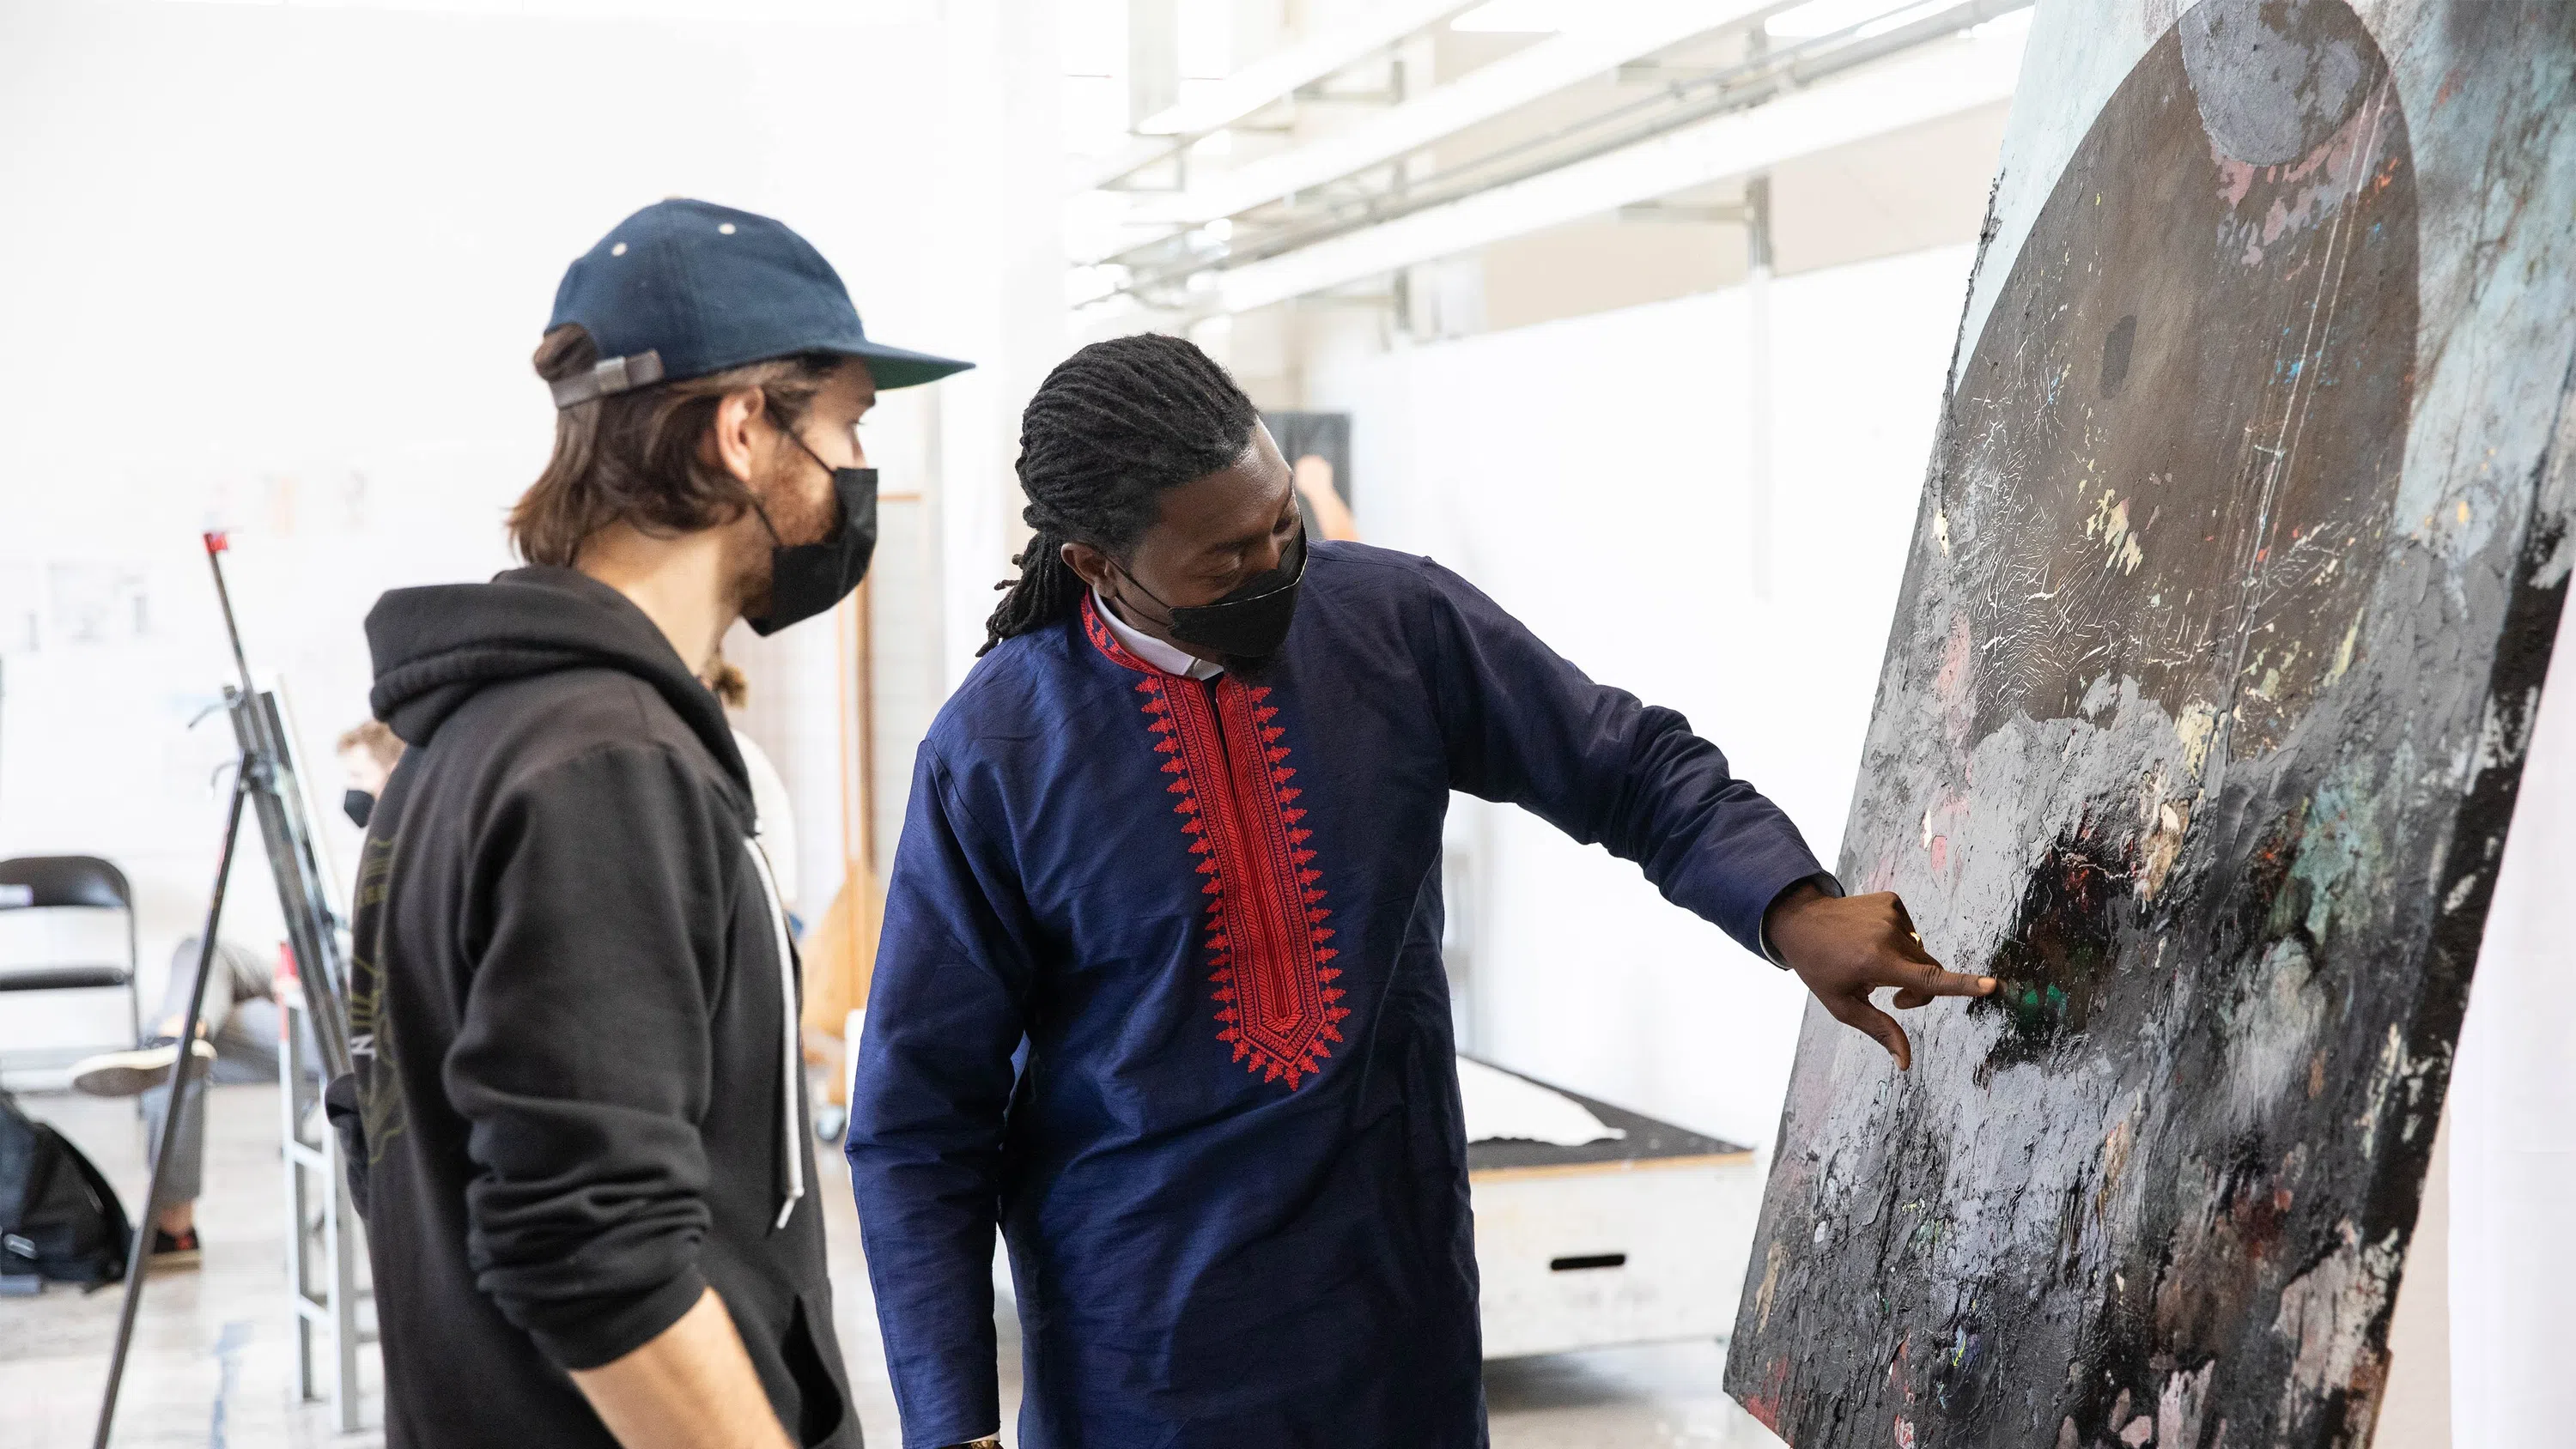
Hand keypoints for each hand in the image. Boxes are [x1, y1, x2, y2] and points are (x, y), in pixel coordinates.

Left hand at [1763, 885, 1993, 1069]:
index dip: (1962, 985)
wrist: (1800, 921)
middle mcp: (1888, 935)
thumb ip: (1879, 1030)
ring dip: (1907, 965)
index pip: (1928, 979)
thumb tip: (1905, 1063)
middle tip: (1893, 998)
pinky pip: (1910, 931)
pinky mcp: (1892, 900)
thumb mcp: (1843, 1005)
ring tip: (1874, 964)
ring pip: (1920, 952)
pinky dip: (1899, 941)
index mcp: (1877, 962)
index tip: (1991, 985)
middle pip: (1930, 970)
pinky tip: (1873, 941)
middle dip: (1920, 989)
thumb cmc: (1820, 968)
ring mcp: (1891, 914)